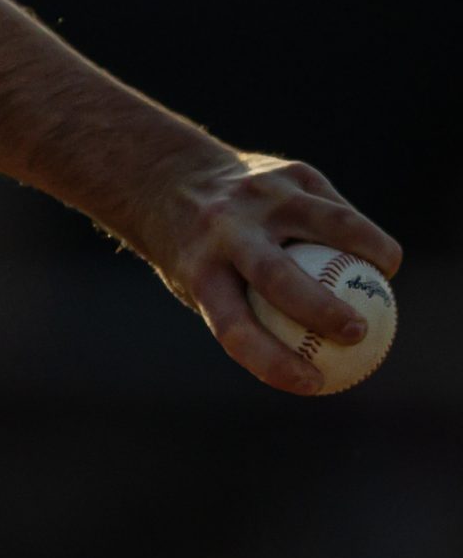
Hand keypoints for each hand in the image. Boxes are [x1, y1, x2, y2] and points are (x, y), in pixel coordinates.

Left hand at [126, 150, 403, 394]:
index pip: (235, 328)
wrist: (172, 179)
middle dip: (323, 309)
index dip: (274, 362)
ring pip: (331, 224)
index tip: (313, 384)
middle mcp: (227, 231)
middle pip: (278, 276)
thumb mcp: (198, 286)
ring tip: (385, 276)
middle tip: (358, 333)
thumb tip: (315, 369)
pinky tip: (373, 253)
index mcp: (199, 271)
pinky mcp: (289, 173)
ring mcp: (261, 197)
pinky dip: (360, 232)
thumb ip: (248, 319)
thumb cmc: (196, 252)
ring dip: (368, 251)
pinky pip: (337, 207)